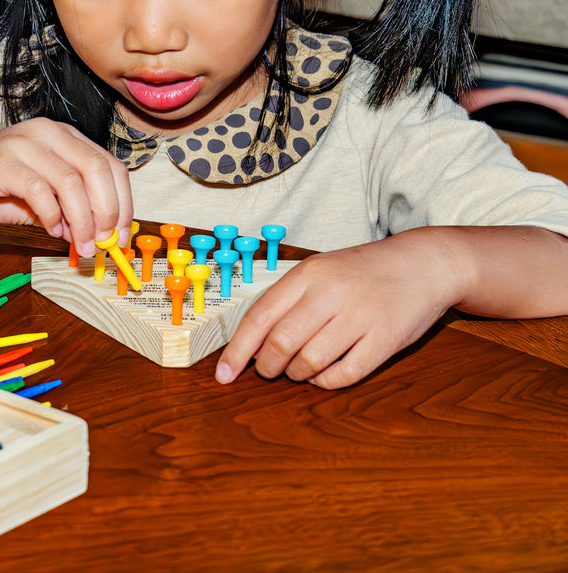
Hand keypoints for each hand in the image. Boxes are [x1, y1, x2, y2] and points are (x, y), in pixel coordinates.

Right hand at [0, 118, 133, 253]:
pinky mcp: (2, 160)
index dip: (123, 203)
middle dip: (108, 211)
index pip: (110, 165)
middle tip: (104, 243)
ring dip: (82, 220)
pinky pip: (39, 190)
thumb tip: (98, 235)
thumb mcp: (38, 198)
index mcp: (64, 137)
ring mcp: (25, 143)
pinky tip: (50, 230)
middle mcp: (49, 133)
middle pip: (97, 169)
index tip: (121, 236)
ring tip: (80, 244)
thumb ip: (67, 210)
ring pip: (72, 180)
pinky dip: (52, 216)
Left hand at [215, 234, 463, 388]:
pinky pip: (344, 374)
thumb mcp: (319, 270)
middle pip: (281, 343)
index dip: (237, 350)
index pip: (259, 317)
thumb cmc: (361, 271)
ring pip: (309, 362)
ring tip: (297, 370)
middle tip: (269, 371)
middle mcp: (330, 293)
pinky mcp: (385, 340)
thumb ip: (287, 300)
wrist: (422, 264)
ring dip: (296, 374)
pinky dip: (325, 382)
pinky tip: (322, 375)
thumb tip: (251, 342)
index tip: (223, 374)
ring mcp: (359, 317)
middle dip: (267, 367)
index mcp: (308, 274)